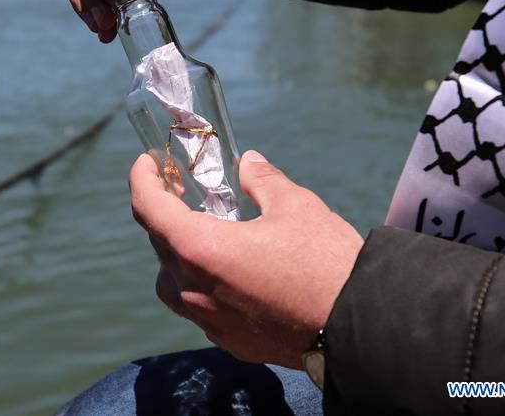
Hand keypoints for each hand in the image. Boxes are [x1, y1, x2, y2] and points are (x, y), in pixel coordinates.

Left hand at [130, 150, 363, 369]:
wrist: (362, 329)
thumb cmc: (326, 263)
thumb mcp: (295, 206)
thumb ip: (262, 180)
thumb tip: (248, 162)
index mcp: (201, 250)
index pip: (149, 209)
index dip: (142, 180)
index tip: (147, 163)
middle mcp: (195, 291)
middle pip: (159, 244)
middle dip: (162, 211)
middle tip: (178, 187)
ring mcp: (210, 322)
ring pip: (172, 283)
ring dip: (175, 253)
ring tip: (198, 230)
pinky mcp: (231, 342)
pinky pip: (199, 309)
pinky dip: (201, 284)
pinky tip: (228, 270)